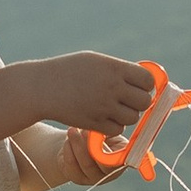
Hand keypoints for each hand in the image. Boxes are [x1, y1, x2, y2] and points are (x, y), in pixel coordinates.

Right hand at [41, 51, 159, 158]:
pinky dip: (113, 125)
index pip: (148, 80)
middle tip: (128, 99)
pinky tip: (103, 116)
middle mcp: (112, 87)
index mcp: (114, 68)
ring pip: (133, 118)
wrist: (42, 87)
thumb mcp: (95, 61)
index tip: (139, 86)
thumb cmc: (69, 71)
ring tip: (114, 108)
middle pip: (144, 101)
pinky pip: (117, 129)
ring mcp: (103, 106)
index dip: (146, 85)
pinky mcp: (94, 123)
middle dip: (139, 102)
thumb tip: (146, 81)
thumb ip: (120, 70)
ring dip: (127, 115)